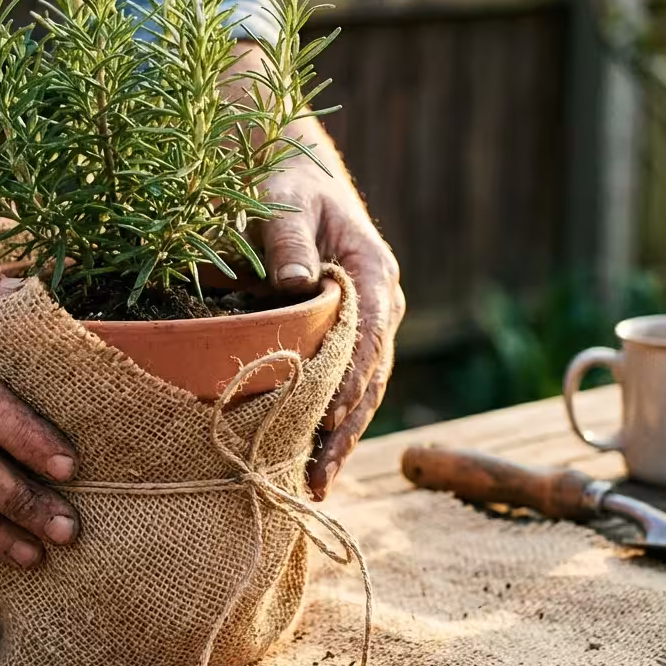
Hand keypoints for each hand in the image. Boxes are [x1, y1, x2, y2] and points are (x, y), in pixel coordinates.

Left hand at [259, 117, 404, 500]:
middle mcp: (380, 307)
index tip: (331, 415)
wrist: (296, 179)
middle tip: (318, 475)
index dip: (352, 378)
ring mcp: (367, 329)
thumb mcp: (285, 201)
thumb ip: (287, 238)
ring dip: (338, 439)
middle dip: (346, 429)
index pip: (369, 335)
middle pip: (371, 378)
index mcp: (374, 273)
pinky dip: (327, 425)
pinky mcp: (345, 342)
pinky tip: (307, 463)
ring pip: (361, 393)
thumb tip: (296, 281)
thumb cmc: (288, 185)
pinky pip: (342, 389)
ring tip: (313, 486)